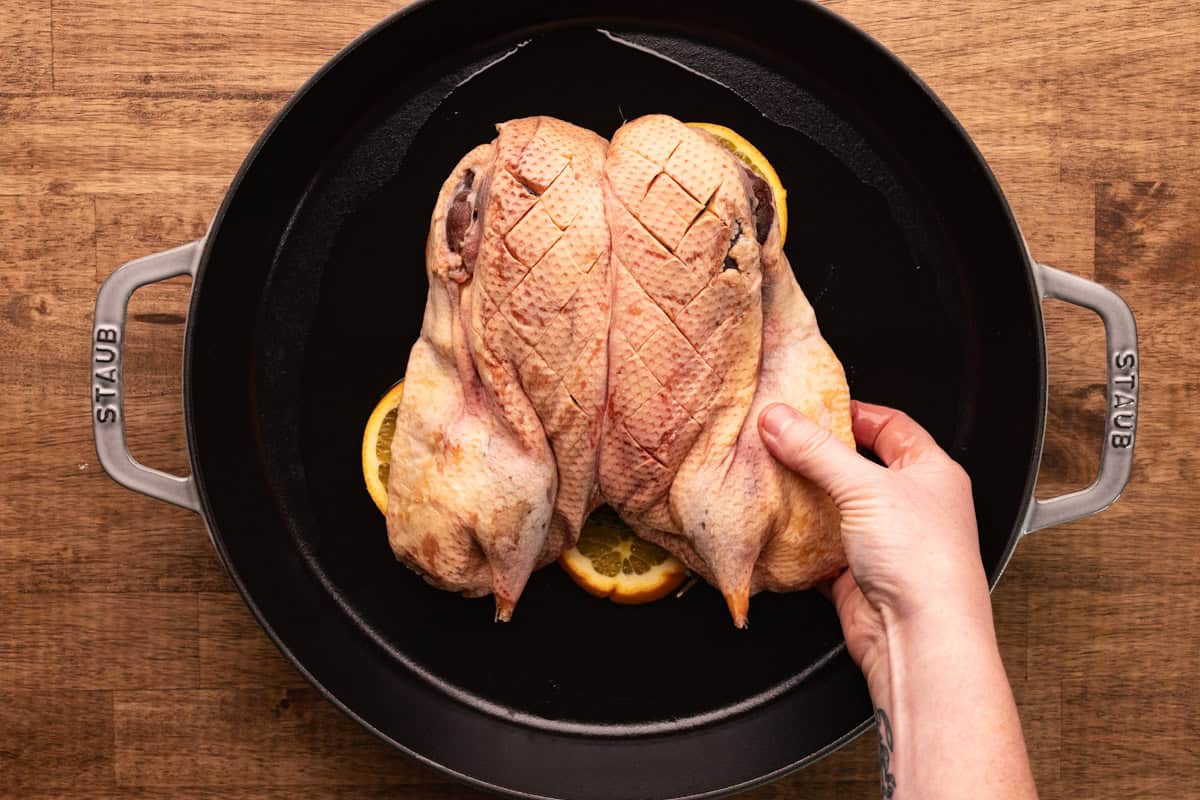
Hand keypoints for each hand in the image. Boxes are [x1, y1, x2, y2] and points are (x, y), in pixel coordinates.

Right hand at [758, 400, 991, 685]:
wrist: (918, 637)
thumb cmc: (924, 562)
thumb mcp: (866, 487)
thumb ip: (817, 450)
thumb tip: (780, 419)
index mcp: (931, 472)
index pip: (890, 425)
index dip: (853, 412)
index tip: (813, 405)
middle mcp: (911, 505)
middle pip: (855, 465)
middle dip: (818, 454)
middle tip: (781, 439)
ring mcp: (882, 540)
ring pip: (834, 506)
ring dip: (804, 496)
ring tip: (771, 475)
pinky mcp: (856, 573)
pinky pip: (818, 547)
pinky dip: (797, 539)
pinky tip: (777, 526)